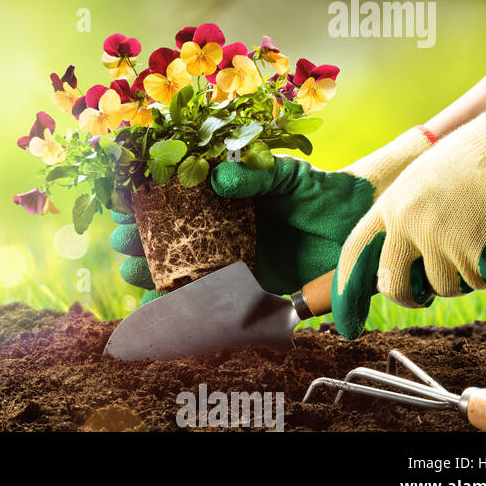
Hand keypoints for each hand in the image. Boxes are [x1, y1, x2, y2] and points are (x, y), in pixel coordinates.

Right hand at [111, 127, 433, 299]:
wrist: (364, 226)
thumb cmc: (323, 192)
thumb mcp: (288, 176)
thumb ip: (255, 175)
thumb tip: (218, 178)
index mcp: (223, 202)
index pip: (173, 202)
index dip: (144, 203)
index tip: (121, 203)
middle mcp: (221, 234)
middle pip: (169, 240)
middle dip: (140, 240)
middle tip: (122, 240)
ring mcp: (233, 265)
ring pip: (182, 274)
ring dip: (153, 274)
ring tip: (133, 270)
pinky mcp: (251, 295)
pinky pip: (212, 306)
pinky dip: (186, 310)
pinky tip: (161, 309)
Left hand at [333, 54, 485, 338]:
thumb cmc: (463, 165)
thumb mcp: (415, 184)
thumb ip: (401, 220)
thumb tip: (394, 265)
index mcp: (389, 208)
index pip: (355, 252)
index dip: (347, 286)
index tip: (346, 318)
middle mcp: (407, 226)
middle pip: (393, 286)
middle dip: (406, 299)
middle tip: (419, 298)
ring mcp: (439, 239)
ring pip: (442, 287)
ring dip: (458, 279)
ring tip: (473, 248)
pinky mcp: (472, 250)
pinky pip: (477, 282)